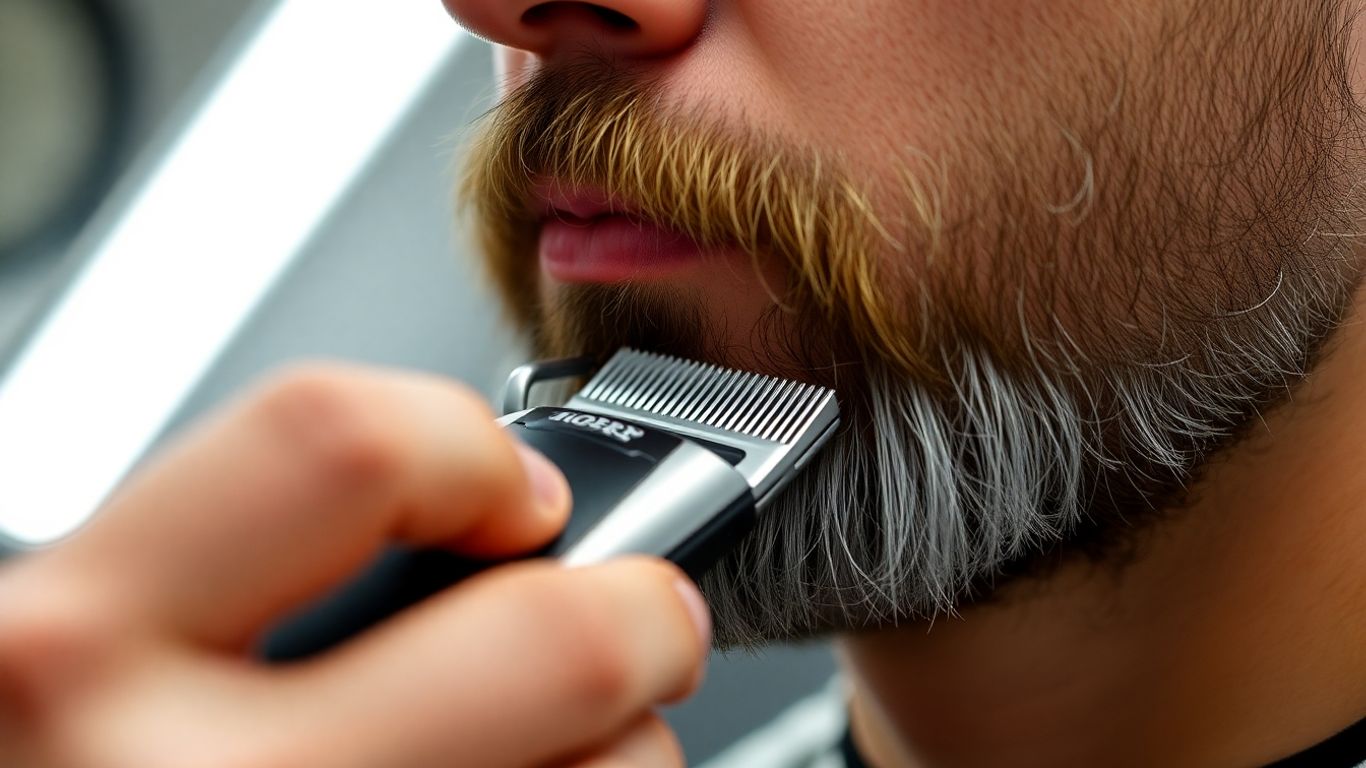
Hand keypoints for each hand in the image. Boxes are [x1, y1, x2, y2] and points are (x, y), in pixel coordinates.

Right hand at [0, 363, 708, 766]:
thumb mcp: (67, 691)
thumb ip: (222, 593)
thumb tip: (446, 518)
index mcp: (70, 667)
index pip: (334, 448)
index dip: (463, 450)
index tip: (515, 497)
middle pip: (553, 643)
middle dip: (639, 614)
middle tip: (640, 622)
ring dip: (625, 756)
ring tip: (560, 757)